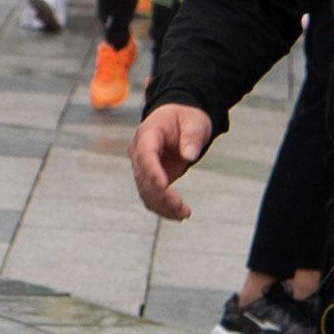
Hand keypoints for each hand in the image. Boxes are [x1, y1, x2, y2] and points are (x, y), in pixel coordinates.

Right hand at [128, 102, 217, 220]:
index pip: (146, 155)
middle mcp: (139, 152)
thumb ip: (192, 136)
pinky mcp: (150, 178)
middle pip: (144, 178)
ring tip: (184, 214)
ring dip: (163, 206)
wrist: (177, 120)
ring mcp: (142, 167)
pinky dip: (163, 208)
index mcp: (147, 134)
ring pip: (146, 191)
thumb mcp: (195, 122)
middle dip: (162, 195)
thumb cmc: (186, 118)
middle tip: (182, 208)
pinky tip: (178, 215)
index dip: (152, 171)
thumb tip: (189, 155)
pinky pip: (151, 196)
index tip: (164, 186)